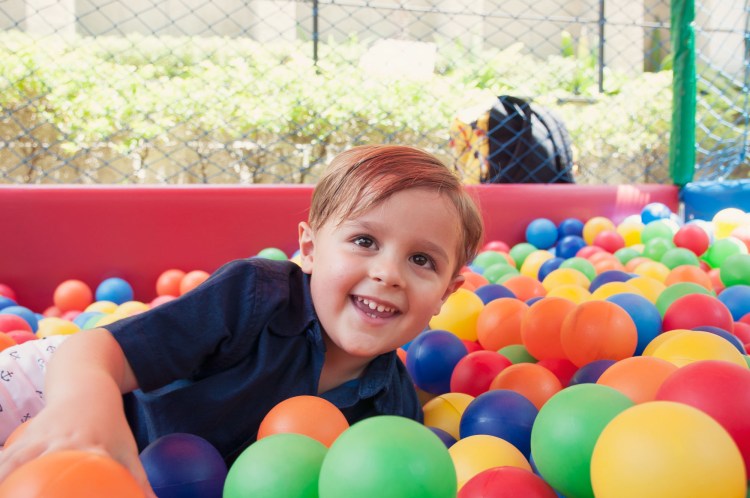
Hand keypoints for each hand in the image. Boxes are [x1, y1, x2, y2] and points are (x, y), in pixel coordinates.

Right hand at [0, 403, 156, 496]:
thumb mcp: (127, 448)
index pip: (85, 470)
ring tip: (6, 495)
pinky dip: (1, 469)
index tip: (66, 497)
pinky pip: (7, 457)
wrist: (86, 387)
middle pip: (45, 468)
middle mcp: (64, 441)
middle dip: (34, 485)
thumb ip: (138, 479)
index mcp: (92, 446)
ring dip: (7, 478)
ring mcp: (42, 437)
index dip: (75, 480)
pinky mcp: (25, 436)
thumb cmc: (109, 425)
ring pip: (17, 461)